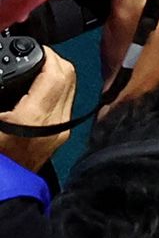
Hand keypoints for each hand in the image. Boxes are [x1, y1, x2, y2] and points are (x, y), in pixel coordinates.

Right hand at [0, 49, 78, 172]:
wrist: (1, 189)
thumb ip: (0, 92)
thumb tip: (3, 78)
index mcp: (35, 116)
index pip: (56, 73)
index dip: (48, 54)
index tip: (35, 48)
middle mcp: (56, 122)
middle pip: (68, 77)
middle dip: (54, 60)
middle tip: (36, 55)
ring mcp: (62, 130)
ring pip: (71, 88)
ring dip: (57, 74)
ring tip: (36, 68)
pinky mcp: (61, 136)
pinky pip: (67, 102)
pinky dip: (57, 89)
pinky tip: (38, 89)